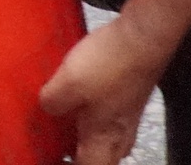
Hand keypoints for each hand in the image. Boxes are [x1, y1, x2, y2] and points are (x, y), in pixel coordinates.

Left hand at [38, 14, 176, 164]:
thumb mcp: (67, 85)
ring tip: (63, 126)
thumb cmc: (114, 63)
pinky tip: (79, 99)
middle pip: (99, 159)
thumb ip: (50, 103)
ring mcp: (127, 116)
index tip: (51, 159)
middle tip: (57, 148)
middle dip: (78, 156)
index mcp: (103, 140)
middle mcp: (119, 134)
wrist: (144, 37)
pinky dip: (92, 116)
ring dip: (85, 137)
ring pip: (105, 139)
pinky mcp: (129, 96)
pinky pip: (108, 117)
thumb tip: (46, 107)